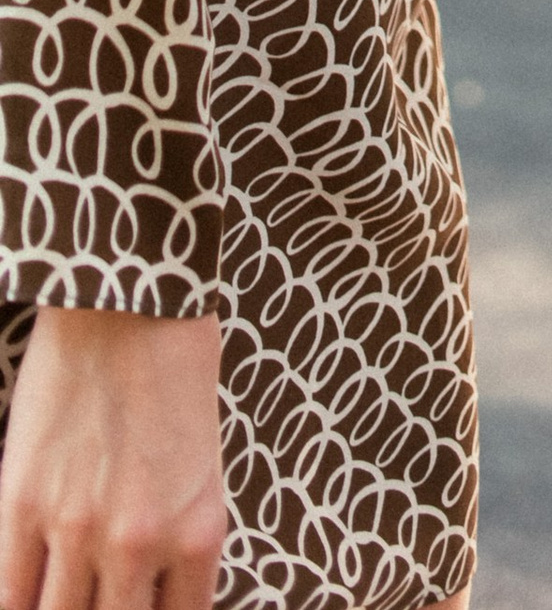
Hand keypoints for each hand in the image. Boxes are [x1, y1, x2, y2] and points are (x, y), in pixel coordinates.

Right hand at [0, 306, 223, 609]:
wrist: (127, 304)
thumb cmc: (173, 378)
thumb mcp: (201, 470)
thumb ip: (176, 543)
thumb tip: (146, 596)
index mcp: (198, 533)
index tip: (133, 607)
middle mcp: (140, 542)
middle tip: (93, 599)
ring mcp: (76, 527)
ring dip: (57, 609)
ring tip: (61, 594)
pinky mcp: (22, 504)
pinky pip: (8, 592)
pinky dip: (16, 601)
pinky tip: (24, 593)